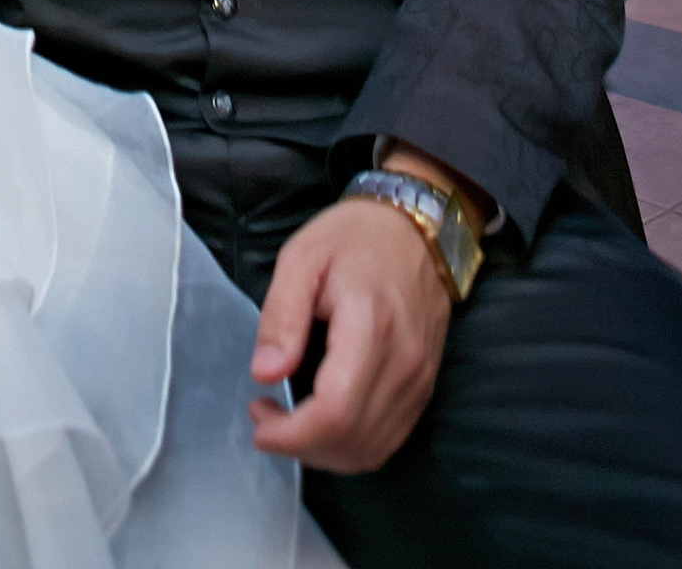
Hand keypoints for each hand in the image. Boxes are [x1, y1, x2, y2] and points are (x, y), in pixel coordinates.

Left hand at [247, 193, 450, 473]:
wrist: (417, 228)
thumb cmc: (354, 237)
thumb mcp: (302, 258)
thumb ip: (282, 316)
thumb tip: (264, 375)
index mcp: (370, 326)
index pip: (335, 411)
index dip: (292, 434)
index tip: (257, 417)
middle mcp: (404, 363)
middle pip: (352, 441)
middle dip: (300, 446)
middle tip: (265, 416)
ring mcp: (419, 380)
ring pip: (372, 450)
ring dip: (324, 452)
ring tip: (289, 421)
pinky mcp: (424, 387)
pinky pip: (389, 439)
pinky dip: (351, 446)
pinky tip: (323, 422)